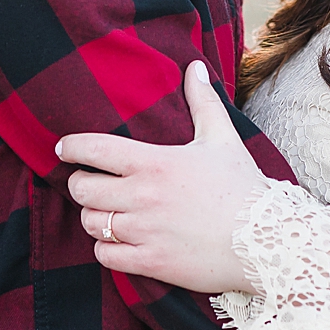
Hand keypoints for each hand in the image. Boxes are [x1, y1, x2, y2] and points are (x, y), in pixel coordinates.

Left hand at [56, 62, 265, 293]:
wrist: (266, 241)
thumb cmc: (244, 187)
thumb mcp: (222, 138)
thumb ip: (203, 102)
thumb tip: (194, 67)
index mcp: (155, 163)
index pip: (94, 150)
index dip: (71, 147)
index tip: (63, 148)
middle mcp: (142, 196)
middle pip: (82, 190)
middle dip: (80, 185)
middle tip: (88, 183)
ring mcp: (144, 232)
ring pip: (91, 224)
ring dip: (93, 217)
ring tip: (105, 212)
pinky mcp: (151, 262)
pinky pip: (106, 256)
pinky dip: (106, 248)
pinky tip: (117, 241)